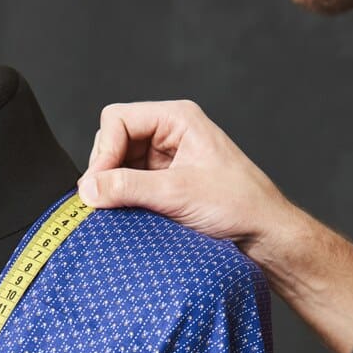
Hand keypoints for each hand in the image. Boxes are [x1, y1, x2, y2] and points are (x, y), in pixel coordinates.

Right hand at [76, 100, 298, 251]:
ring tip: (119, 211)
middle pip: (113, 140)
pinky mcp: (165, 182)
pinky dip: (123, 199)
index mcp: (177, 118)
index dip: (103, 151)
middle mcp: (170, 132)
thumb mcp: (177, 194)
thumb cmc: (238, 204)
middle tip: (104, 201)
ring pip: (118, 164)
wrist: (265, 234)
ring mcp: (166, 158)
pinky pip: (130, 183)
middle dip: (106, 169)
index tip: (98, 185)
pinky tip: (128, 215)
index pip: (118, 120)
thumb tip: (87, 189)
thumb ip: (128, 188)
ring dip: (114, 187)